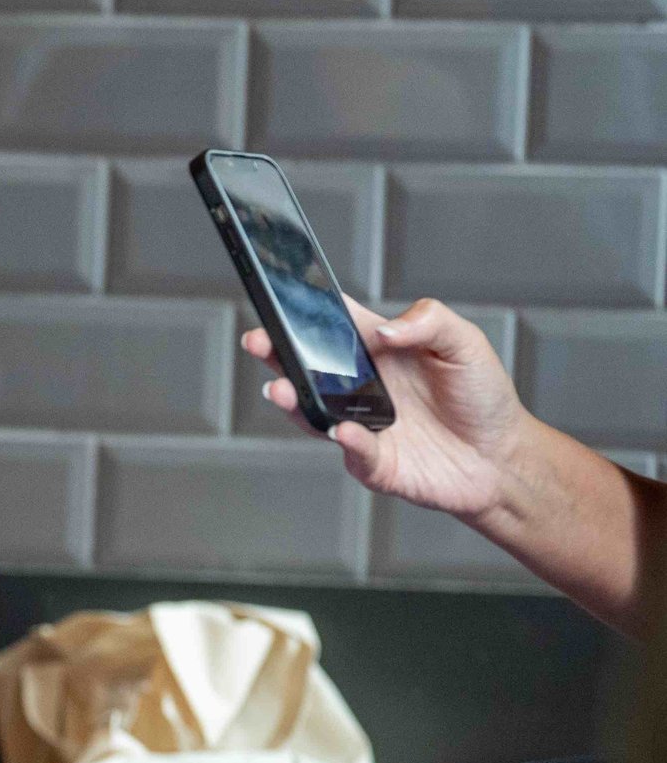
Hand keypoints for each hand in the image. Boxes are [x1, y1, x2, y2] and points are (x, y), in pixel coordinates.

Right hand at [246, 298, 528, 523]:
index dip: (308, 311)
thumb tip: (385, 329)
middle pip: (308, 367)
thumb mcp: (466, 342)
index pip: (335, 324)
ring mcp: (362, 424)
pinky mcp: (372, 462)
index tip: (283, 300)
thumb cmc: (484, 398)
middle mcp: (363, 387)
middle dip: (277, 353)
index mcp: (381, 351)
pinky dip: (347, 441)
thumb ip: (429, 321)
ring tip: (279, 389)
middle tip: (260, 341)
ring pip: (313, 411)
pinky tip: (343, 430)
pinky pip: (352, 451)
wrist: (503, 459)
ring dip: (292, 401)